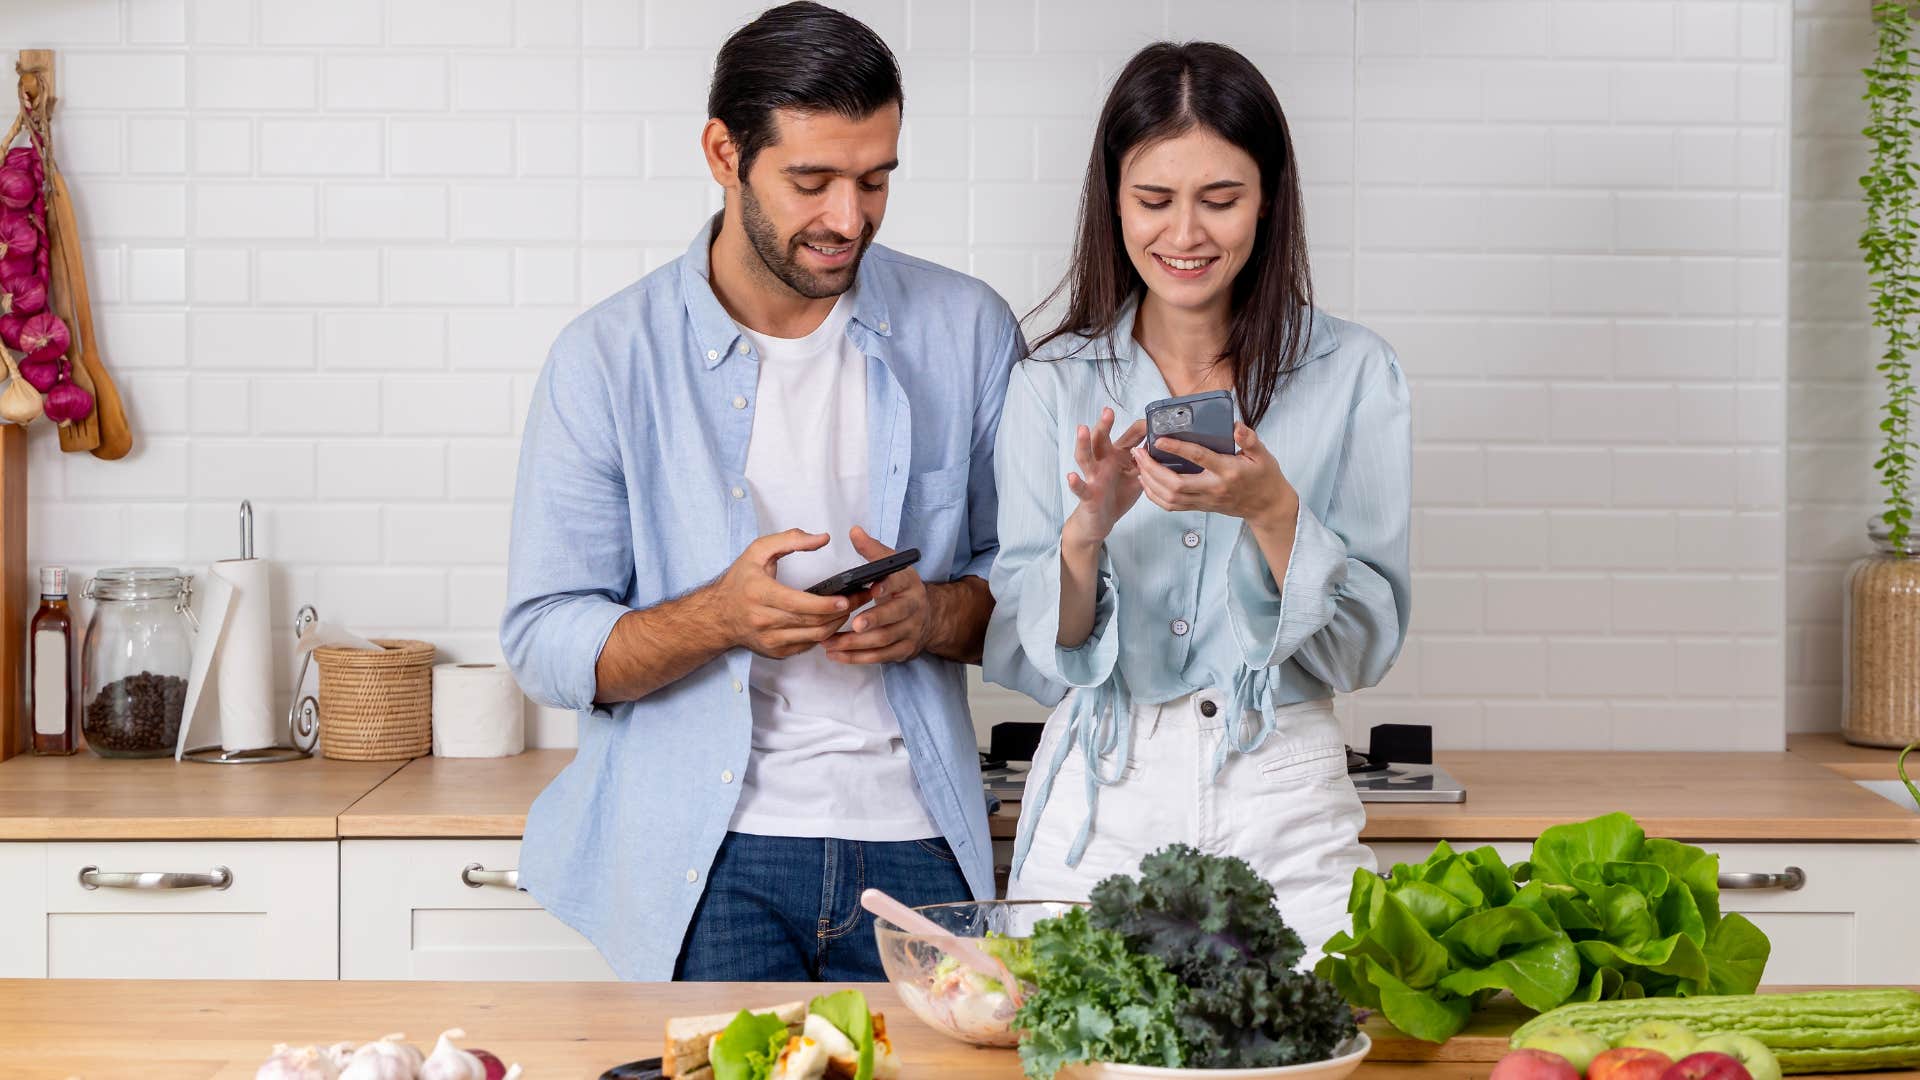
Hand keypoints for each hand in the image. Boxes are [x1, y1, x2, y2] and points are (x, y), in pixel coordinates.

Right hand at [712, 529, 865, 658]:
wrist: (717, 616)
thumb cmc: (740, 582)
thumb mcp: (758, 551)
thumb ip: (791, 540)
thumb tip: (822, 538)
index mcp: (758, 593)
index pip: (798, 604)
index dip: (825, 604)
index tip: (846, 598)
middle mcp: (763, 620)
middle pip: (811, 622)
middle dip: (840, 612)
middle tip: (860, 599)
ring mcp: (770, 639)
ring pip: (814, 637)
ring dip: (836, 624)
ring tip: (850, 608)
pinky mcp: (776, 651)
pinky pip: (808, 645)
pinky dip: (824, 634)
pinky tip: (833, 621)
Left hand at [823, 526, 932, 664]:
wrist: (929, 616)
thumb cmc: (901, 588)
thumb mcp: (892, 566)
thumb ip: (872, 551)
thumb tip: (854, 532)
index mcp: (908, 584)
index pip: (899, 583)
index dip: (887, 586)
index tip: (873, 588)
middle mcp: (912, 608)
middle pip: (894, 616)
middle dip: (874, 620)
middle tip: (853, 625)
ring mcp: (909, 631)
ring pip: (884, 640)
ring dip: (855, 644)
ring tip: (829, 643)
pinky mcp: (903, 650)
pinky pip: (880, 657)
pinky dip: (856, 658)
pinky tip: (836, 655)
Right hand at [1064, 407, 1148, 547]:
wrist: (1100, 520)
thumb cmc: (1118, 495)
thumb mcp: (1137, 477)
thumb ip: (1147, 463)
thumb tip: (1163, 447)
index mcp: (1116, 456)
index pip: (1127, 437)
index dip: (1140, 429)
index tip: (1153, 421)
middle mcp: (1102, 462)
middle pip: (1100, 440)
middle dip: (1104, 425)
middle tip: (1108, 411)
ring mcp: (1093, 477)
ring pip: (1085, 458)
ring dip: (1083, 444)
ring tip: (1082, 429)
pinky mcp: (1088, 494)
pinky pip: (1080, 488)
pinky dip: (1075, 483)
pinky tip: (1072, 476)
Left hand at [1133, 422, 1298, 528]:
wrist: (1266, 506)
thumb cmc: (1264, 476)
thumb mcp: (1263, 455)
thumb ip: (1250, 439)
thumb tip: (1236, 426)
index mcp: (1228, 471)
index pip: (1199, 458)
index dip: (1177, 448)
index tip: (1158, 439)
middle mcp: (1213, 488)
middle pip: (1176, 484)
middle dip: (1152, 469)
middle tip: (1139, 452)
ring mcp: (1205, 501)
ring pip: (1170, 498)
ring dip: (1150, 483)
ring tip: (1138, 464)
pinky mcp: (1200, 507)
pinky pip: (1172, 506)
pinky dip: (1155, 496)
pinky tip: (1147, 482)